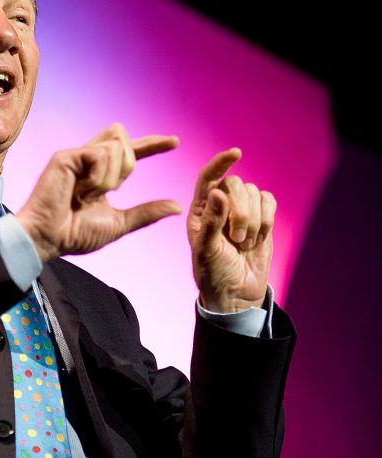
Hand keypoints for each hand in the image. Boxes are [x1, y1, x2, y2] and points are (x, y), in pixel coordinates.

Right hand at [16, 124, 181, 261]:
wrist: (49, 239)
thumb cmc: (75, 234)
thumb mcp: (119, 224)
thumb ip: (146, 213)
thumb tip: (177, 206)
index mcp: (102, 175)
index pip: (132, 153)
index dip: (153, 145)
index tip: (175, 142)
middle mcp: (90, 161)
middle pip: (126, 143)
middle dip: (126, 166)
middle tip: (106, 191)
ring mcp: (78, 157)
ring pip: (116, 147)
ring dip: (110, 178)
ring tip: (86, 195)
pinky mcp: (66, 156)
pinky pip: (101, 154)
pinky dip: (98, 178)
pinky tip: (80, 191)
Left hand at [187, 148, 275, 312]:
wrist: (236, 292)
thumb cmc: (213, 272)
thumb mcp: (207, 250)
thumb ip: (212, 222)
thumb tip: (218, 192)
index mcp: (199, 210)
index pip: (208, 177)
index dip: (220, 162)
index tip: (236, 153)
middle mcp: (220, 205)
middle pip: (236, 184)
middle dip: (241, 211)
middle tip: (236, 238)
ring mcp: (242, 210)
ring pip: (255, 193)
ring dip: (253, 220)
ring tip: (243, 244)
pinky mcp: (261, 218)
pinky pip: (270, 202)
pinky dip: (267, 221)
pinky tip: (257, 239)